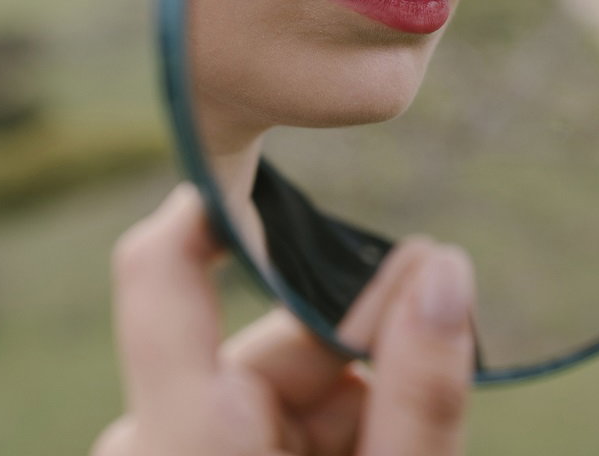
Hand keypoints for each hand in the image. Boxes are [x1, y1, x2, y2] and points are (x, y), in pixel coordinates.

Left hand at [92, 184, 476, 455]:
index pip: (161, 271)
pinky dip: (319, 434)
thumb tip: (445, 266)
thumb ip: (419, 396)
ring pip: (276, 385)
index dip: (214, 205)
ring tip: (395, 453)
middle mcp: (153, 444)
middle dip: (352, 358)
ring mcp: (166, 455)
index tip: (287, 172)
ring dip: (345, 408)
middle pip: (269, 340)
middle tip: (427, 390)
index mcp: (186, 442)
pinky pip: (261, 418)